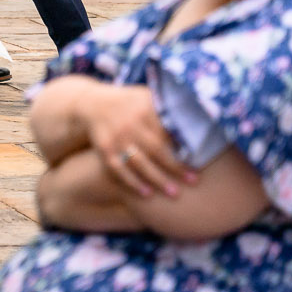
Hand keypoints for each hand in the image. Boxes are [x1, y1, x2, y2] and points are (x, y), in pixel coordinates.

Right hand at [79, 82, 193, 198]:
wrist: (92, 104)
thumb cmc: (129, 103)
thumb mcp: (146, 97)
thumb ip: (166, 107)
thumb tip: (199, 120)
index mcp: (144, 108)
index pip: (167, 131)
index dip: (184, 147)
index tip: (200, 161)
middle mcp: (129, 123)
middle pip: (155, 149)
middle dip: (175, 167)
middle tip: (194, 182)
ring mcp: (115, 137)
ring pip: (138, 162)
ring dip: (156, 179)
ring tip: (174, 193)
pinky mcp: (104, 149)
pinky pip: (118, 169)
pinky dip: (132, 182)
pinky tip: (146, 194)